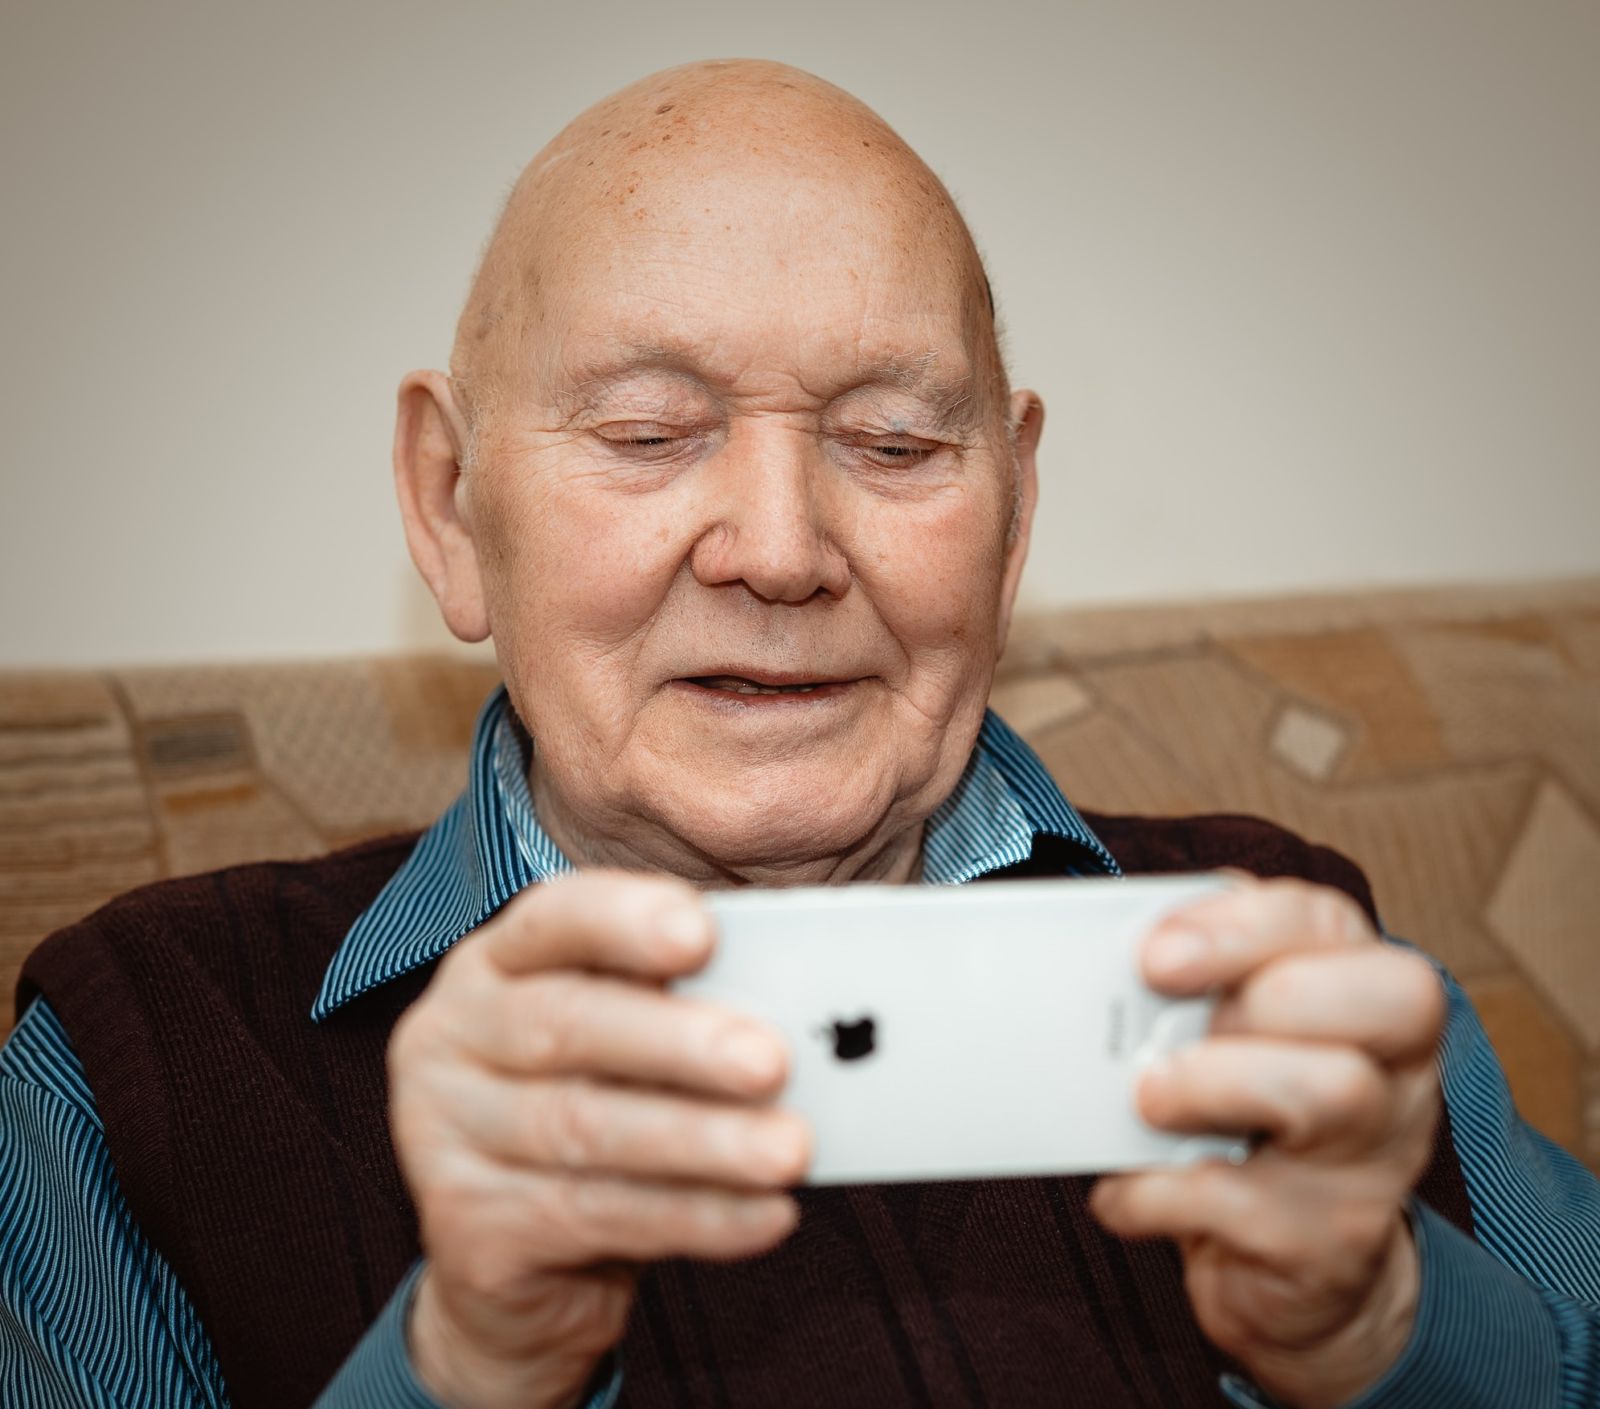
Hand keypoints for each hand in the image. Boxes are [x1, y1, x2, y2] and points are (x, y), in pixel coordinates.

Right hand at [387, 871, 808, 1408]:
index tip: (702, 933)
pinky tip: (764, 1215)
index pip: (551, 919)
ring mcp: (441, 1135)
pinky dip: (694, 1216)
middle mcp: (449, 1036)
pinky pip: (594, 1217)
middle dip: (678, 1043)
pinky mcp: (465, 1230)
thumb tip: (796, 1009)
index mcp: (494, 965)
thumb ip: (681, 1011)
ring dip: (702, 1141)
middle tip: (773, 1062)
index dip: (623, 920)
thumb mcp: (625, 1049)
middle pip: (564, 1026)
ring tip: (791, 1150)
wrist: (515, 1269)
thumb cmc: (597, 1119)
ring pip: (584, 1130)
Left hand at [1090, 878, 1445, 1408]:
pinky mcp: (1335, 1241)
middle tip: (1163, 1031)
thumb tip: (1097, 968)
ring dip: (1213, 1086)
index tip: (1155, 953)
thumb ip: (1185, 989)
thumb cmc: (1237, 1114)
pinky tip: (1125, 1190)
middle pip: (1386, 996)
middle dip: (1258, 996)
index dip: (1243, 925)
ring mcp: (1377, 1156)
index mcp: (1360, 989)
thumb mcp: (1220, 1036)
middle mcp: (1394, 1066)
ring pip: (1334, 1092)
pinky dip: (1162, 1193)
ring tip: (1144, 1101)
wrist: (1282, 1261)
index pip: (1329, 922)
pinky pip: (1253, 1205)